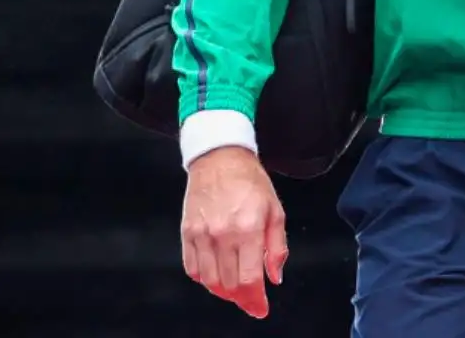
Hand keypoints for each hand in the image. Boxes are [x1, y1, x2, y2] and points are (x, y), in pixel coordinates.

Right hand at [180, 147, 288, 318]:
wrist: (220, 156)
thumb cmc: (250, 181)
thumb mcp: (276, 210)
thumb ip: (277, 247)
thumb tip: (274, 277)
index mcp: (249, 228)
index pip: (249, 279)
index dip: (255, 301)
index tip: (260, 308)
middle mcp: (223, 233)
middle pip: (229, 285)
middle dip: (242, 298)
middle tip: (250, 297)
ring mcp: (202, 233)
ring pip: (209, 280)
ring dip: (223, 292)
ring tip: (233, 288)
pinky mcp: (187, 231)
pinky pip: (192, 267)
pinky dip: (203, 278)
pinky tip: (215, 274)